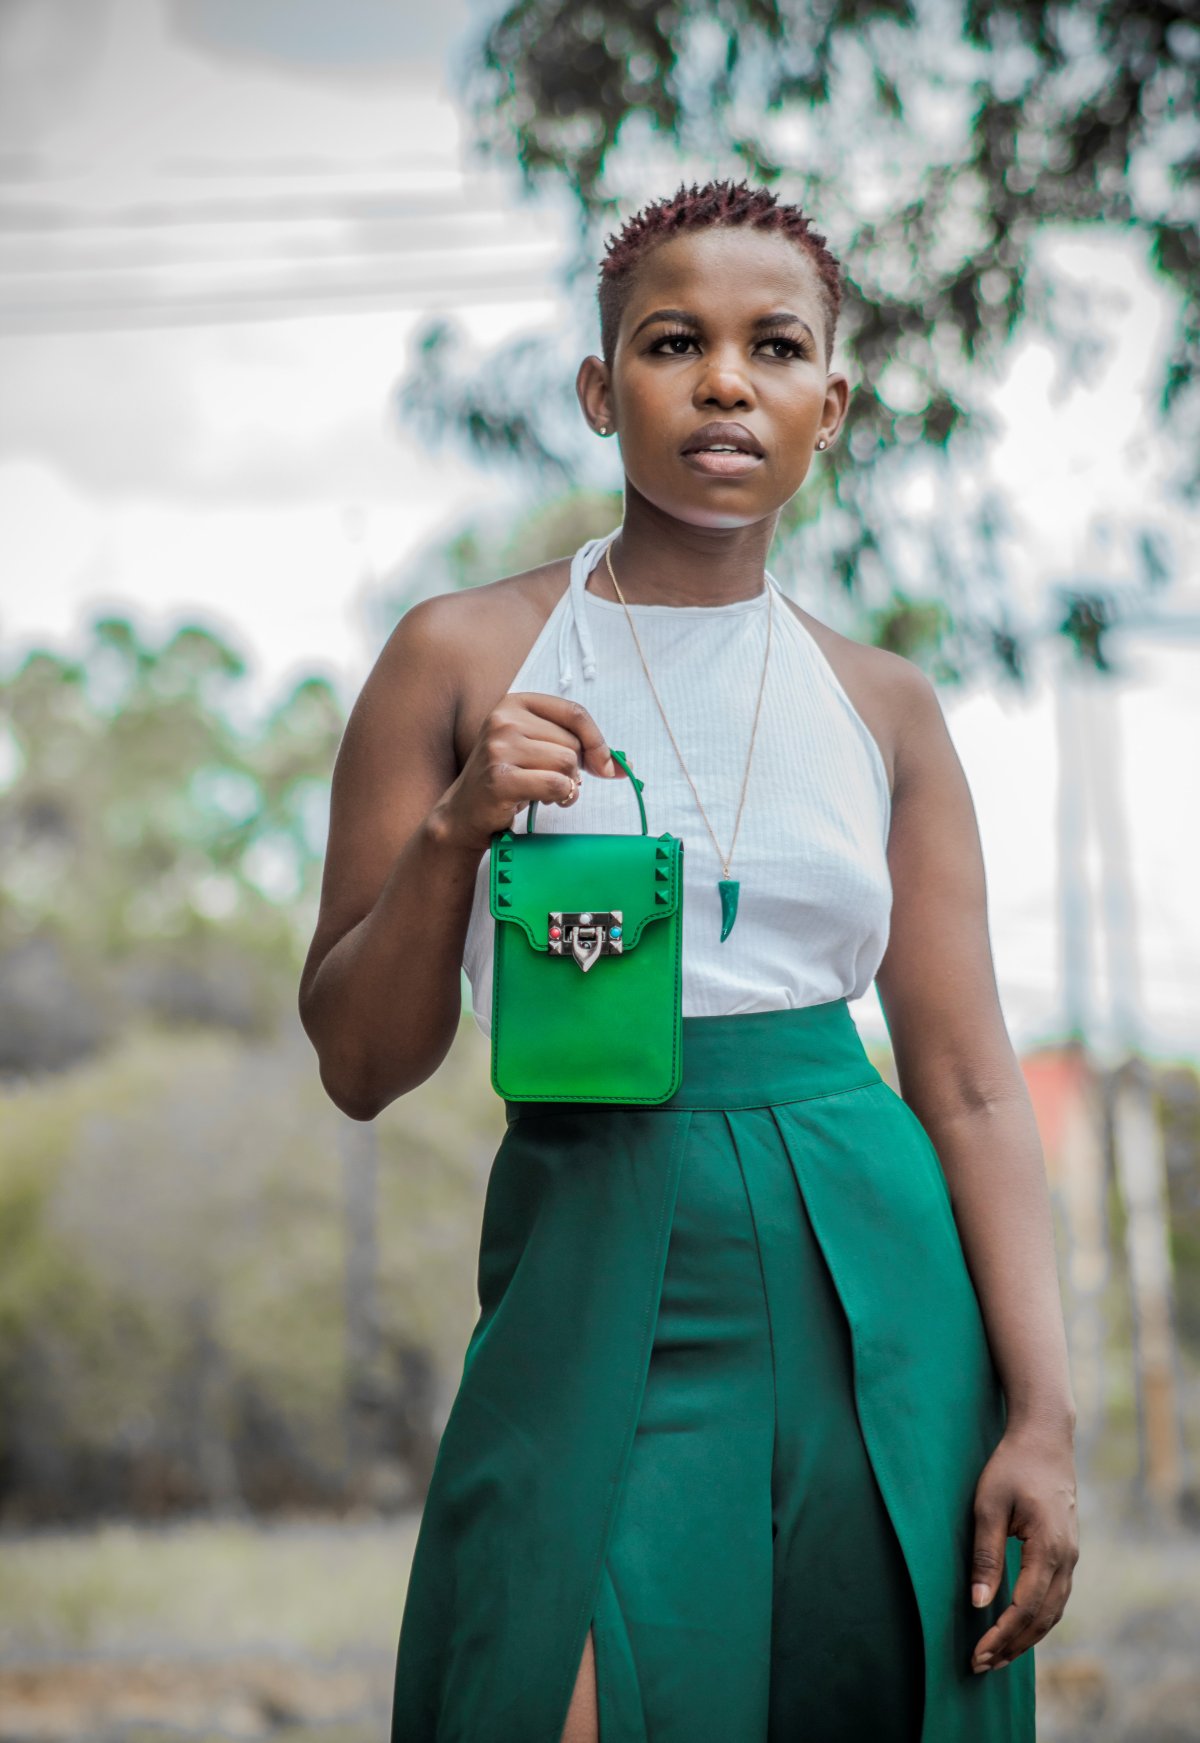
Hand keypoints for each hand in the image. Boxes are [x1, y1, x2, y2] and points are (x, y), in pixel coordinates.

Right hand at [428, 692, 622, 852]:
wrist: (465, 811)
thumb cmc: (507, 778)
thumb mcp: (535, 749)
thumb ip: (573, 746)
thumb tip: (621, 765)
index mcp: (514, 704)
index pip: (574, 713)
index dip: (598, 741)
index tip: (606, 765)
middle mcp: (503, 720)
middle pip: (572, 742)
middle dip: (574, 769)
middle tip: (555, 782)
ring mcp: (499, 748)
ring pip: (566, 763)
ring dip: (567, 785)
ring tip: (548, 792)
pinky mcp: (501, 778)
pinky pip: (556, 784)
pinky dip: (560, 797)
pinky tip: (546, 801)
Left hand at [969, 1420, 1078, 1674]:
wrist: (1045, 1439)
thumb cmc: (1011, 1467)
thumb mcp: (988, 1505)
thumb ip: (985, 1555)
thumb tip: (978, 1603)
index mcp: (1049, 1548)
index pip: (1026, 1607)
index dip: (1002, 1635)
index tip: (978, 1654)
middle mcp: (1067, 1558)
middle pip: (1043, 1618)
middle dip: (1013, 1646)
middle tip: (982, 1665)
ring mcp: (1071, 1556)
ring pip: (1054, 1612)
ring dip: (1026, 1638)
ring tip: (997, 1657)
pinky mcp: (1067, 1552)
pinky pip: (1056, 1597)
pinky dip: (1038, 1620)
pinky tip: (1018, 1628)